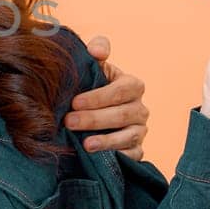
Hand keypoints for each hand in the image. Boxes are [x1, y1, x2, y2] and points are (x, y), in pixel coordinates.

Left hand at [64, 34, 150, 160]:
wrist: (94, 113)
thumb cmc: (94, 87)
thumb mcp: (95, 67)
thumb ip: (97, 51)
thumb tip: (96, 50)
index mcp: (132, 85)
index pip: (120, 90)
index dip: (98, 97)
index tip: (74, 102)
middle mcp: (140, 108)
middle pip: (121, 114)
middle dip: (94, 119)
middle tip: (69, 122)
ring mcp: (140, 130)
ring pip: (127, 136)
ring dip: (106, 141)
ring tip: (85, 145)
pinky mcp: (137, 150)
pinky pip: (132, 155)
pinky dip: (117, 157)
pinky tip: (99, 158)